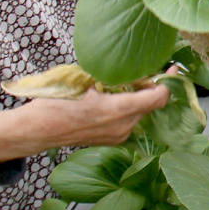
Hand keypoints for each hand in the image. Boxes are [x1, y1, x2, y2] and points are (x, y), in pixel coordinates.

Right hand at [0, 85, 169, 164]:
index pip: (157, 98)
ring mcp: (117, 136)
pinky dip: (126, 108)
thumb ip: (110, 77)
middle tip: (142, 72)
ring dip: (136, 98)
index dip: (167, 83)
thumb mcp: (82, 82)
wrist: (36, 131)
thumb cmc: (55, 104)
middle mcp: (122, 127)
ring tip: (122, 84)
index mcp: (117, 110)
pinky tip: (112, 97)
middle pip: (149, 105)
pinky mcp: (110, 140)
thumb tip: (129, 69)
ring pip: (138, 112)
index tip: (171, 70)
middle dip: (149, 87)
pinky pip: (127, 121)